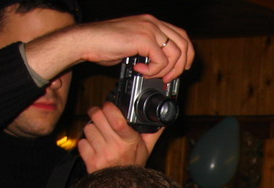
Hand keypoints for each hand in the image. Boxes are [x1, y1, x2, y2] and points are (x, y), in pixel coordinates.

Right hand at [26, 15, 193, 82]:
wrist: (86, 41)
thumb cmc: (105, 45)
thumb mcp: (134, 47)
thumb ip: (150, 51)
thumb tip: (164, 68)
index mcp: (152, 22)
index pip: (181, 36)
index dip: (187, 54)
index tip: (182, 69)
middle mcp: (153, 22)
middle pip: (183, 44)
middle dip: (180, 66)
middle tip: (167, 78)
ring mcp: (149, 28)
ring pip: (174, 54)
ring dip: (165, 70)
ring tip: (150, 74)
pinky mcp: (143, 38)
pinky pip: (160, 60)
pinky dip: (153, 70)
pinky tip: (140, 70)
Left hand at [78, 102, 162, 171]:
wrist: (123, 187)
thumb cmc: (134, 164)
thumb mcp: (147, 148)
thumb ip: (153, 131)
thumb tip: (161, 117)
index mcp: (130, 141)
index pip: (117, 120)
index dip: (110, 108)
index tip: (109, 105)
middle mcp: (116, 148)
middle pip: (97, 117)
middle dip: (97, 113)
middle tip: (101, 115)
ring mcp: (103, 155)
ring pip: (88, 128)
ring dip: (92, 129)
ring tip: (100, 135)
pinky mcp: (91, 161)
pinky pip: (82, 142)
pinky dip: (86, 143)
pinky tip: (95, 148)